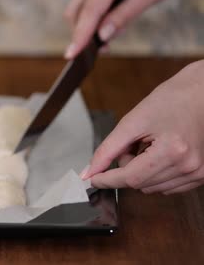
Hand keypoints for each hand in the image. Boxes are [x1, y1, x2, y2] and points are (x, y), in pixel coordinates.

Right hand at [64, 0, 203, 58]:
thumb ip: (124, 16)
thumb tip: (102, 36)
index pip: (89, 12)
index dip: (79, 36)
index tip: (71, 55)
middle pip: (76, 11)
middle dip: (82, 33)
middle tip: (102, 49)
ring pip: (78, 7)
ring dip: (87, 26)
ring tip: (109, 37)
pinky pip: (87, 1)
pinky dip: (92, 16)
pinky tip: (109, 23)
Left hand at [82, 60, 203, 193]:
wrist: (200, 93)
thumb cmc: (170, 101)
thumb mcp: (132, 122)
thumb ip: (108, 149)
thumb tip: (89, 172)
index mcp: (172, 151)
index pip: (131, 178)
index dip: (107, 180)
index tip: (92, 179)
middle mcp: (188, 166)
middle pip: (140, 185)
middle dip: (125, 169)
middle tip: (130, 146)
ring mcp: (198, 173)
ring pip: (152, 188)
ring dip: (140, 173)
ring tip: (147, 146)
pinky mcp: (201, 175)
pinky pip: (167, 187)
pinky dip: (155, 175)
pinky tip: (158, 154)